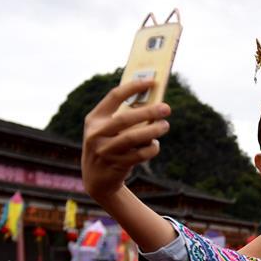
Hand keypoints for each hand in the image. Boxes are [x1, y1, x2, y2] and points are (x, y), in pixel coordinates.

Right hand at [81, 79, 170, 201]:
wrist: (96, 179)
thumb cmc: (108, 146)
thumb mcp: (107, 130)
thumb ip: (122, 117)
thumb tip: (152, 103)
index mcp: (94, 119)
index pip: (114, 96)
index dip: (134, 87)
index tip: (152, 81)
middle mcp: (96, 133)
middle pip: (125, 118)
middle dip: (148, 112)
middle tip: (166, 108)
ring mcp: (105, 150)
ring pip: (133, 138)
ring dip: (153, 131)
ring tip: (165, 125)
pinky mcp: (116, 165)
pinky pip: (139, 155)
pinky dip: (151, 148)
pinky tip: (155, 145)